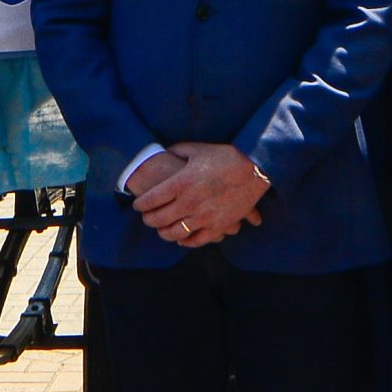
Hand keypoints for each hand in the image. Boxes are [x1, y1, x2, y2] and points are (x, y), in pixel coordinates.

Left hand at [134, 142, 268, 246]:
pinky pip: (196, 240)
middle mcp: (189, 202)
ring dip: (164, 233)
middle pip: (159, 219)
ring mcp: (203, 216)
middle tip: (146, 218)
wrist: (253, 168)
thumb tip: (164, 151)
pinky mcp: (218, 226)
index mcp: (181, 182)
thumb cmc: (224, 156)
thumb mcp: (196, 149)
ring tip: (161, 230)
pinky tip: (181, 239)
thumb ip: (176, 151)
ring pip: (174, 233)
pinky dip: (185, 242)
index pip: (151, 199)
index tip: (138, 205)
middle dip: (149, 220)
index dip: (141, 204)